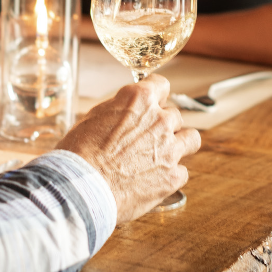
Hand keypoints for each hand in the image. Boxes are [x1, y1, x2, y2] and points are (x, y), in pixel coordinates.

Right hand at [56, 74, 200, 223]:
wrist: (83, 186)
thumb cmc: (80, 152)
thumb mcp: (94, 117)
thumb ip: (118, 111)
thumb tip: (124, 112)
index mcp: (139, 100)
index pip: (161, 85)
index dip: (155, 95)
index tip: (151, 103)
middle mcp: (159, 120)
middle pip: (174, 115)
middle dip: (162, 124)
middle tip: (146, 137)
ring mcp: (170, 149)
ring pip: (191, 138)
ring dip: (178, 144)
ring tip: (162, 155)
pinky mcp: (173, 176)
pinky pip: (182, 171)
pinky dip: (170, 175)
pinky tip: (153, 179)